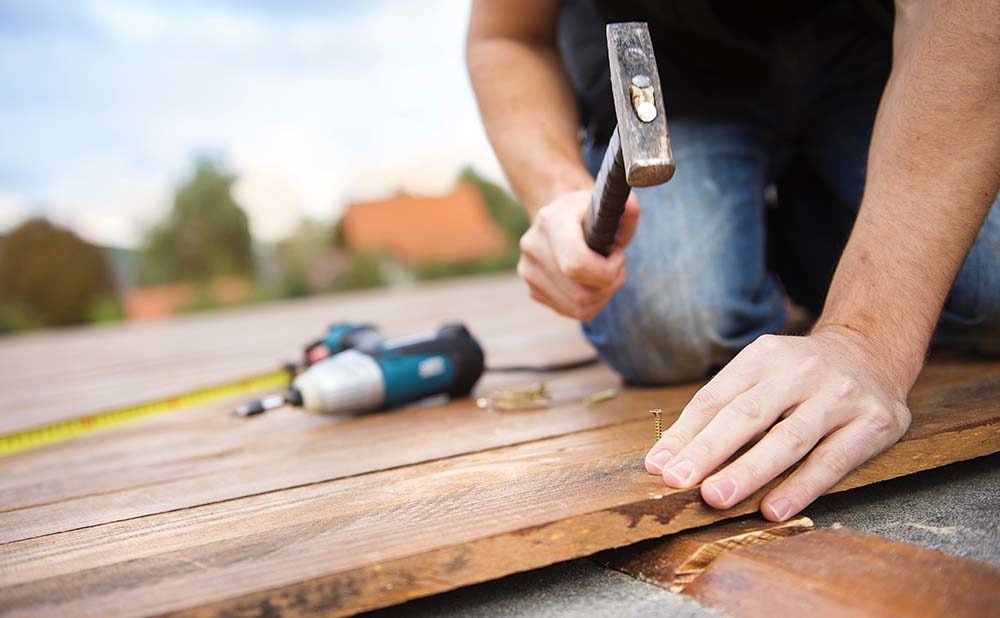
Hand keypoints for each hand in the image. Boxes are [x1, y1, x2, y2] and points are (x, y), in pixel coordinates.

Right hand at [518, 190, 638, 320]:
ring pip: (579, 308)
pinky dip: (592, 303)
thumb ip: (627, 208)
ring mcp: (529, 272)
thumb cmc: (588, 213)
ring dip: (603, 295)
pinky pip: (572, 312)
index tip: (618, 255)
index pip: (576, 266)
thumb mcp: (609, 205)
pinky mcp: (533, 290)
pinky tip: (594, 283)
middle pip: (581, 294)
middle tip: (617, 266)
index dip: (607, 270)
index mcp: (551, 221)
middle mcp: (533, 247)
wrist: (558, 218)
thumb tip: (631, 207)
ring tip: (606, 273)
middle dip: (609, 285)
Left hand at [644, 327, 912, 520]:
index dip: (686, 434)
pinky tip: (773, 508)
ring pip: (788, 440)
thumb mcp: (757, 376)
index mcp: (764, 356)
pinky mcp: (873, 423)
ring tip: (717, 497)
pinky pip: (831, 461)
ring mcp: (839, 395)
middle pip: (748, 415)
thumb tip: (662, 461)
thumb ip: (714, 414)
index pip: (717, 398)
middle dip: (710, 451)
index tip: (660, 467)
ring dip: (749, 471)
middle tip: (679, 482)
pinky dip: (801, 487)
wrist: (872, 351)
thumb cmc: (798, 376)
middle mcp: (801, 371)